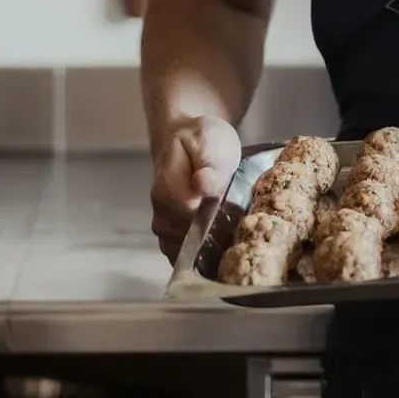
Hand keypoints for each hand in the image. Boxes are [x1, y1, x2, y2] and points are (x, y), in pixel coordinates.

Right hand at [151, 115, 241, 262]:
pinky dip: (205, 252)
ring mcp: (164, 229)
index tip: (236, 205)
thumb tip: (202, 184)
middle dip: (219, 230)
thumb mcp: (211, 141)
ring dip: (213, 243)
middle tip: (238, 212)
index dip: (219, 215)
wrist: (190, 142)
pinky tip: (220, 235)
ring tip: (229, 221)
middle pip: (194, 238)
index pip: (195, 218)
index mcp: (167, 188)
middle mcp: (161, 213)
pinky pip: (189, 256)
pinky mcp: (172, 239)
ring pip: (192, 251)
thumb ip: (209, 163)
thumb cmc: (203, 141)